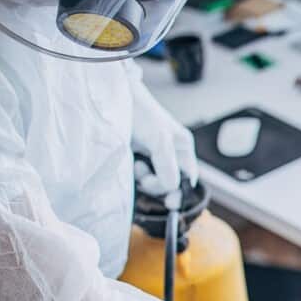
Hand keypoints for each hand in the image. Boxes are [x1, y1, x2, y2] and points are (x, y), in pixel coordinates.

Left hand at [129, 79, 198, 195]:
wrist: (113, 97)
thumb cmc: (140, 112)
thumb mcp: (159, 140)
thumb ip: (168, 166)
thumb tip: (172, 188)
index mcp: (182, 147)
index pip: (187, 178)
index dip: (179, 191)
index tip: (169, 203)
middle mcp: (171, 152)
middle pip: (171, 181)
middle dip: (158, 183)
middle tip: (144, 176)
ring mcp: (153, 154)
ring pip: (155, 179)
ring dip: (145, 178)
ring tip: (135, 163)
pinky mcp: (137, 155)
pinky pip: (141, 174)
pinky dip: (135, 173)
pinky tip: (130, 161)